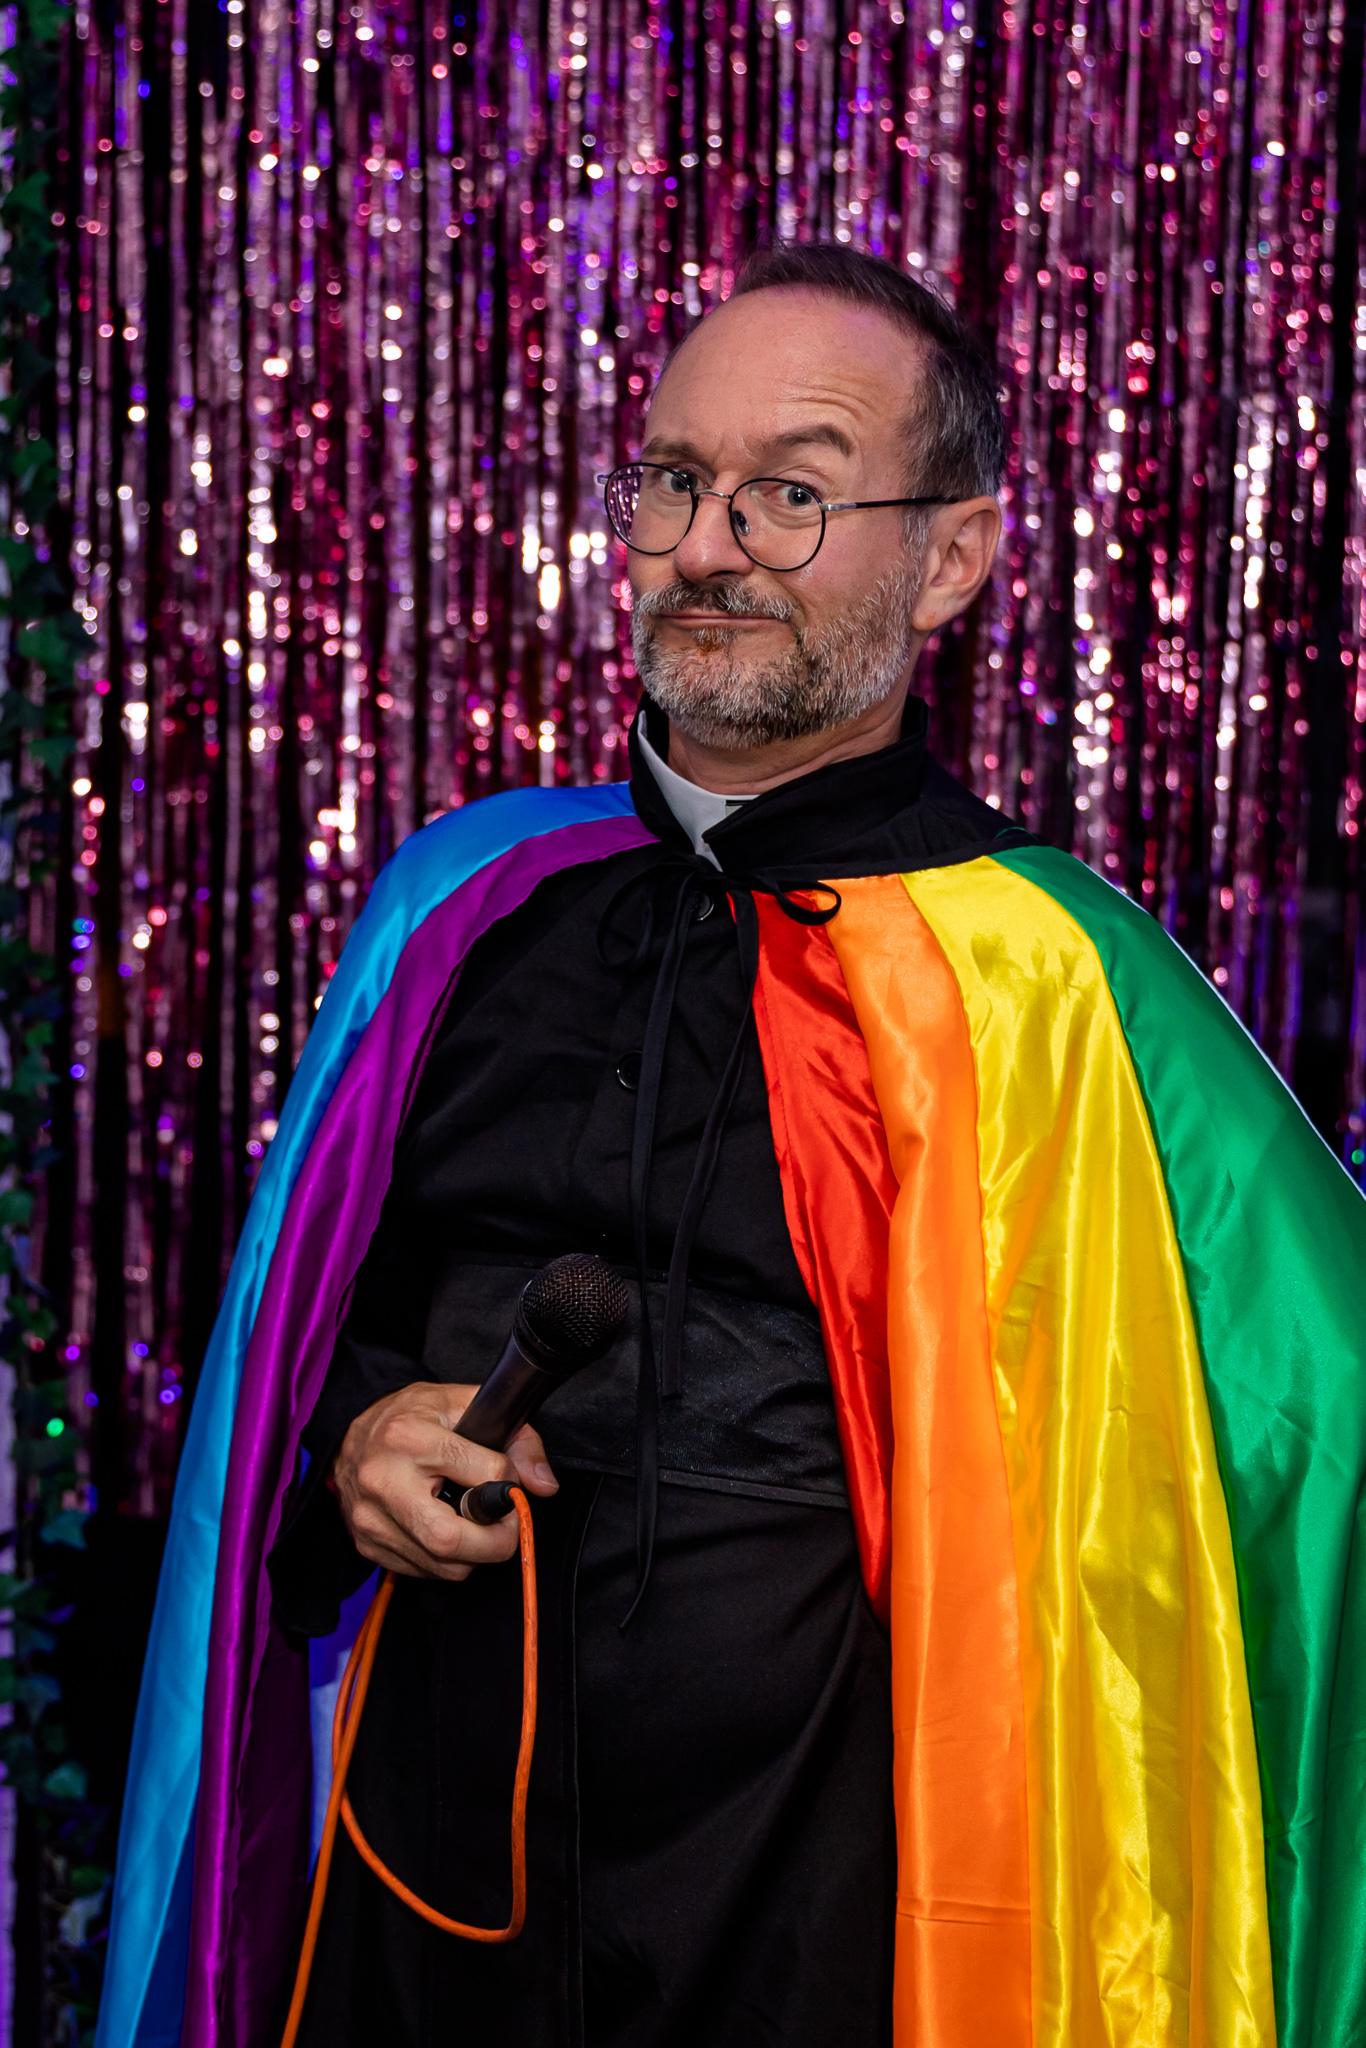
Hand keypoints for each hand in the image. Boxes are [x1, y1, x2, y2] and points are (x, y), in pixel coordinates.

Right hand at [331, 1381, 558, 1581]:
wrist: (353, 1437)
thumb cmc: (412, 1418)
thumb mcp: (466, 1405)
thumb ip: (517, 1439)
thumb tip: (543, 1485)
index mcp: (409, 1437)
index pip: (483, 1475)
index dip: (509, 1484)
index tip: (509, 1482)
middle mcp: (383, 1480)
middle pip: (451, 1539)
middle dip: (495, 1542)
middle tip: (507, 1525)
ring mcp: (370, 1518)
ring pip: (442, 1565)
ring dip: (474, 1554)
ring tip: (475, 1524)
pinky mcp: (367, 1544)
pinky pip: (423, 1572)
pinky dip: (446, 1560)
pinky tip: (446, 1528)